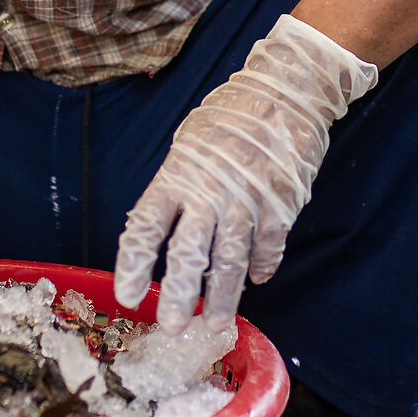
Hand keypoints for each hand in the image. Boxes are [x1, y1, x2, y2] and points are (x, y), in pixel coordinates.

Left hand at [114, 15, 377, 330]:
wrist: (289, 90)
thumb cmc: (232, 117)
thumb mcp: (190, 143)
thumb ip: (180, 187)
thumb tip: (165, 233)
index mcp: (179, 174)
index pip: (147, 225)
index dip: (135, 264)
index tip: (129, 295)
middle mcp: (210, 191)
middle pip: (189, 253)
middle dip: (179, 294)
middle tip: (172, 327)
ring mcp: (248, 200)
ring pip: (230, 261)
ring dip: (222, 298)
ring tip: (214, 326)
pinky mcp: (282, 204)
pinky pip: (269, 246)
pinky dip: (263, 265)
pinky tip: (258, 279)